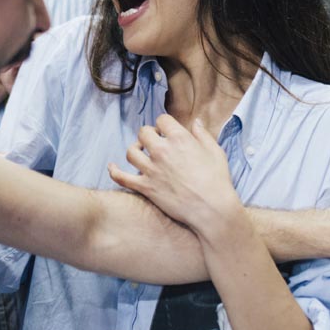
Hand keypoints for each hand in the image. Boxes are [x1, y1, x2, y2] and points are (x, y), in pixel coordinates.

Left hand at [108, 115, 240, 237]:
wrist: (211, 209)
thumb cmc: (217, 181)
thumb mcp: (216, 152)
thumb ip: (203, 134)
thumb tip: (196, 122)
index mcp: (179, 139)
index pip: (162, 120)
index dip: (164, 125)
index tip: (168, 132)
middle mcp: (161, 151)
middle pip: (144, 132)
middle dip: (149, 135)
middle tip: (155, 142)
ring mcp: (151, 170)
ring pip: (131, 152)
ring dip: (135, 150)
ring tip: (141, 153)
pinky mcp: (145, 187)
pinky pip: (122, 177)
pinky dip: (114, 171)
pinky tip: (112, 167)